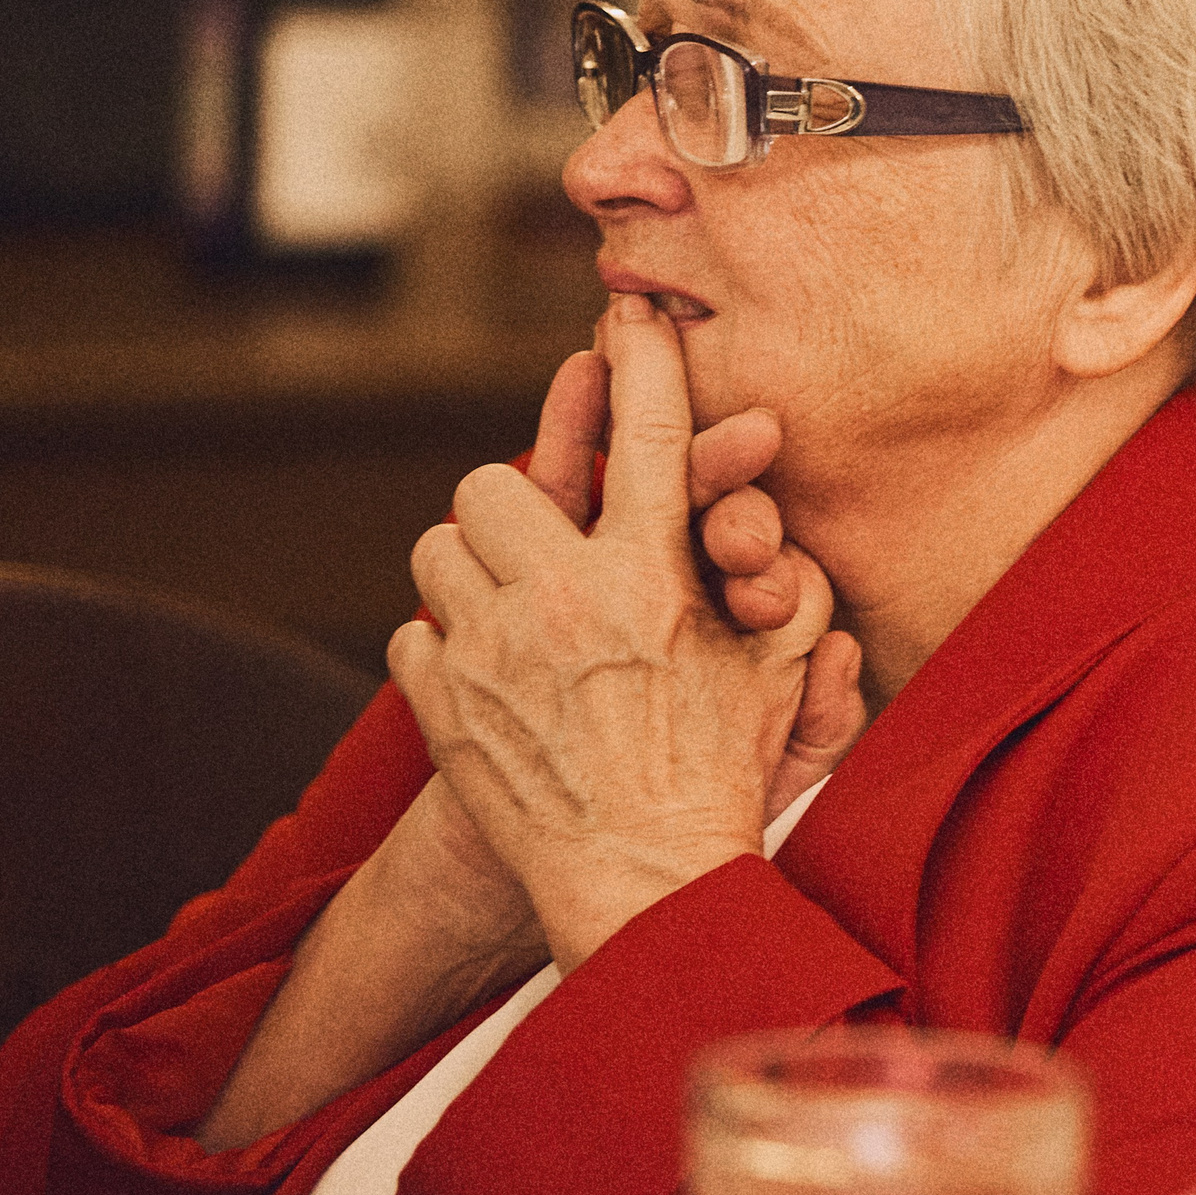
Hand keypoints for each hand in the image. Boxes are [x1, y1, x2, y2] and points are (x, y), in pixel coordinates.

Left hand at [389, 293, 843, 970]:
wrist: (643, 882)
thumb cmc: (722, 770)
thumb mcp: (777, 666)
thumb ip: (780, 580)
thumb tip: (762, 520)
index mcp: (654, 578)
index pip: (648, 435)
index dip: (643, 361)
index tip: (629, 313)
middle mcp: (566, 600)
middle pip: (493, 485)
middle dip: (517, 503)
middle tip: (543, 542)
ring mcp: (492, 652)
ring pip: (439, 548)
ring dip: (474, 571)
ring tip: (513, 605)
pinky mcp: (442, 704)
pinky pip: (415, 629)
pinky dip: (447, 645)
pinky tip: (494, 675)